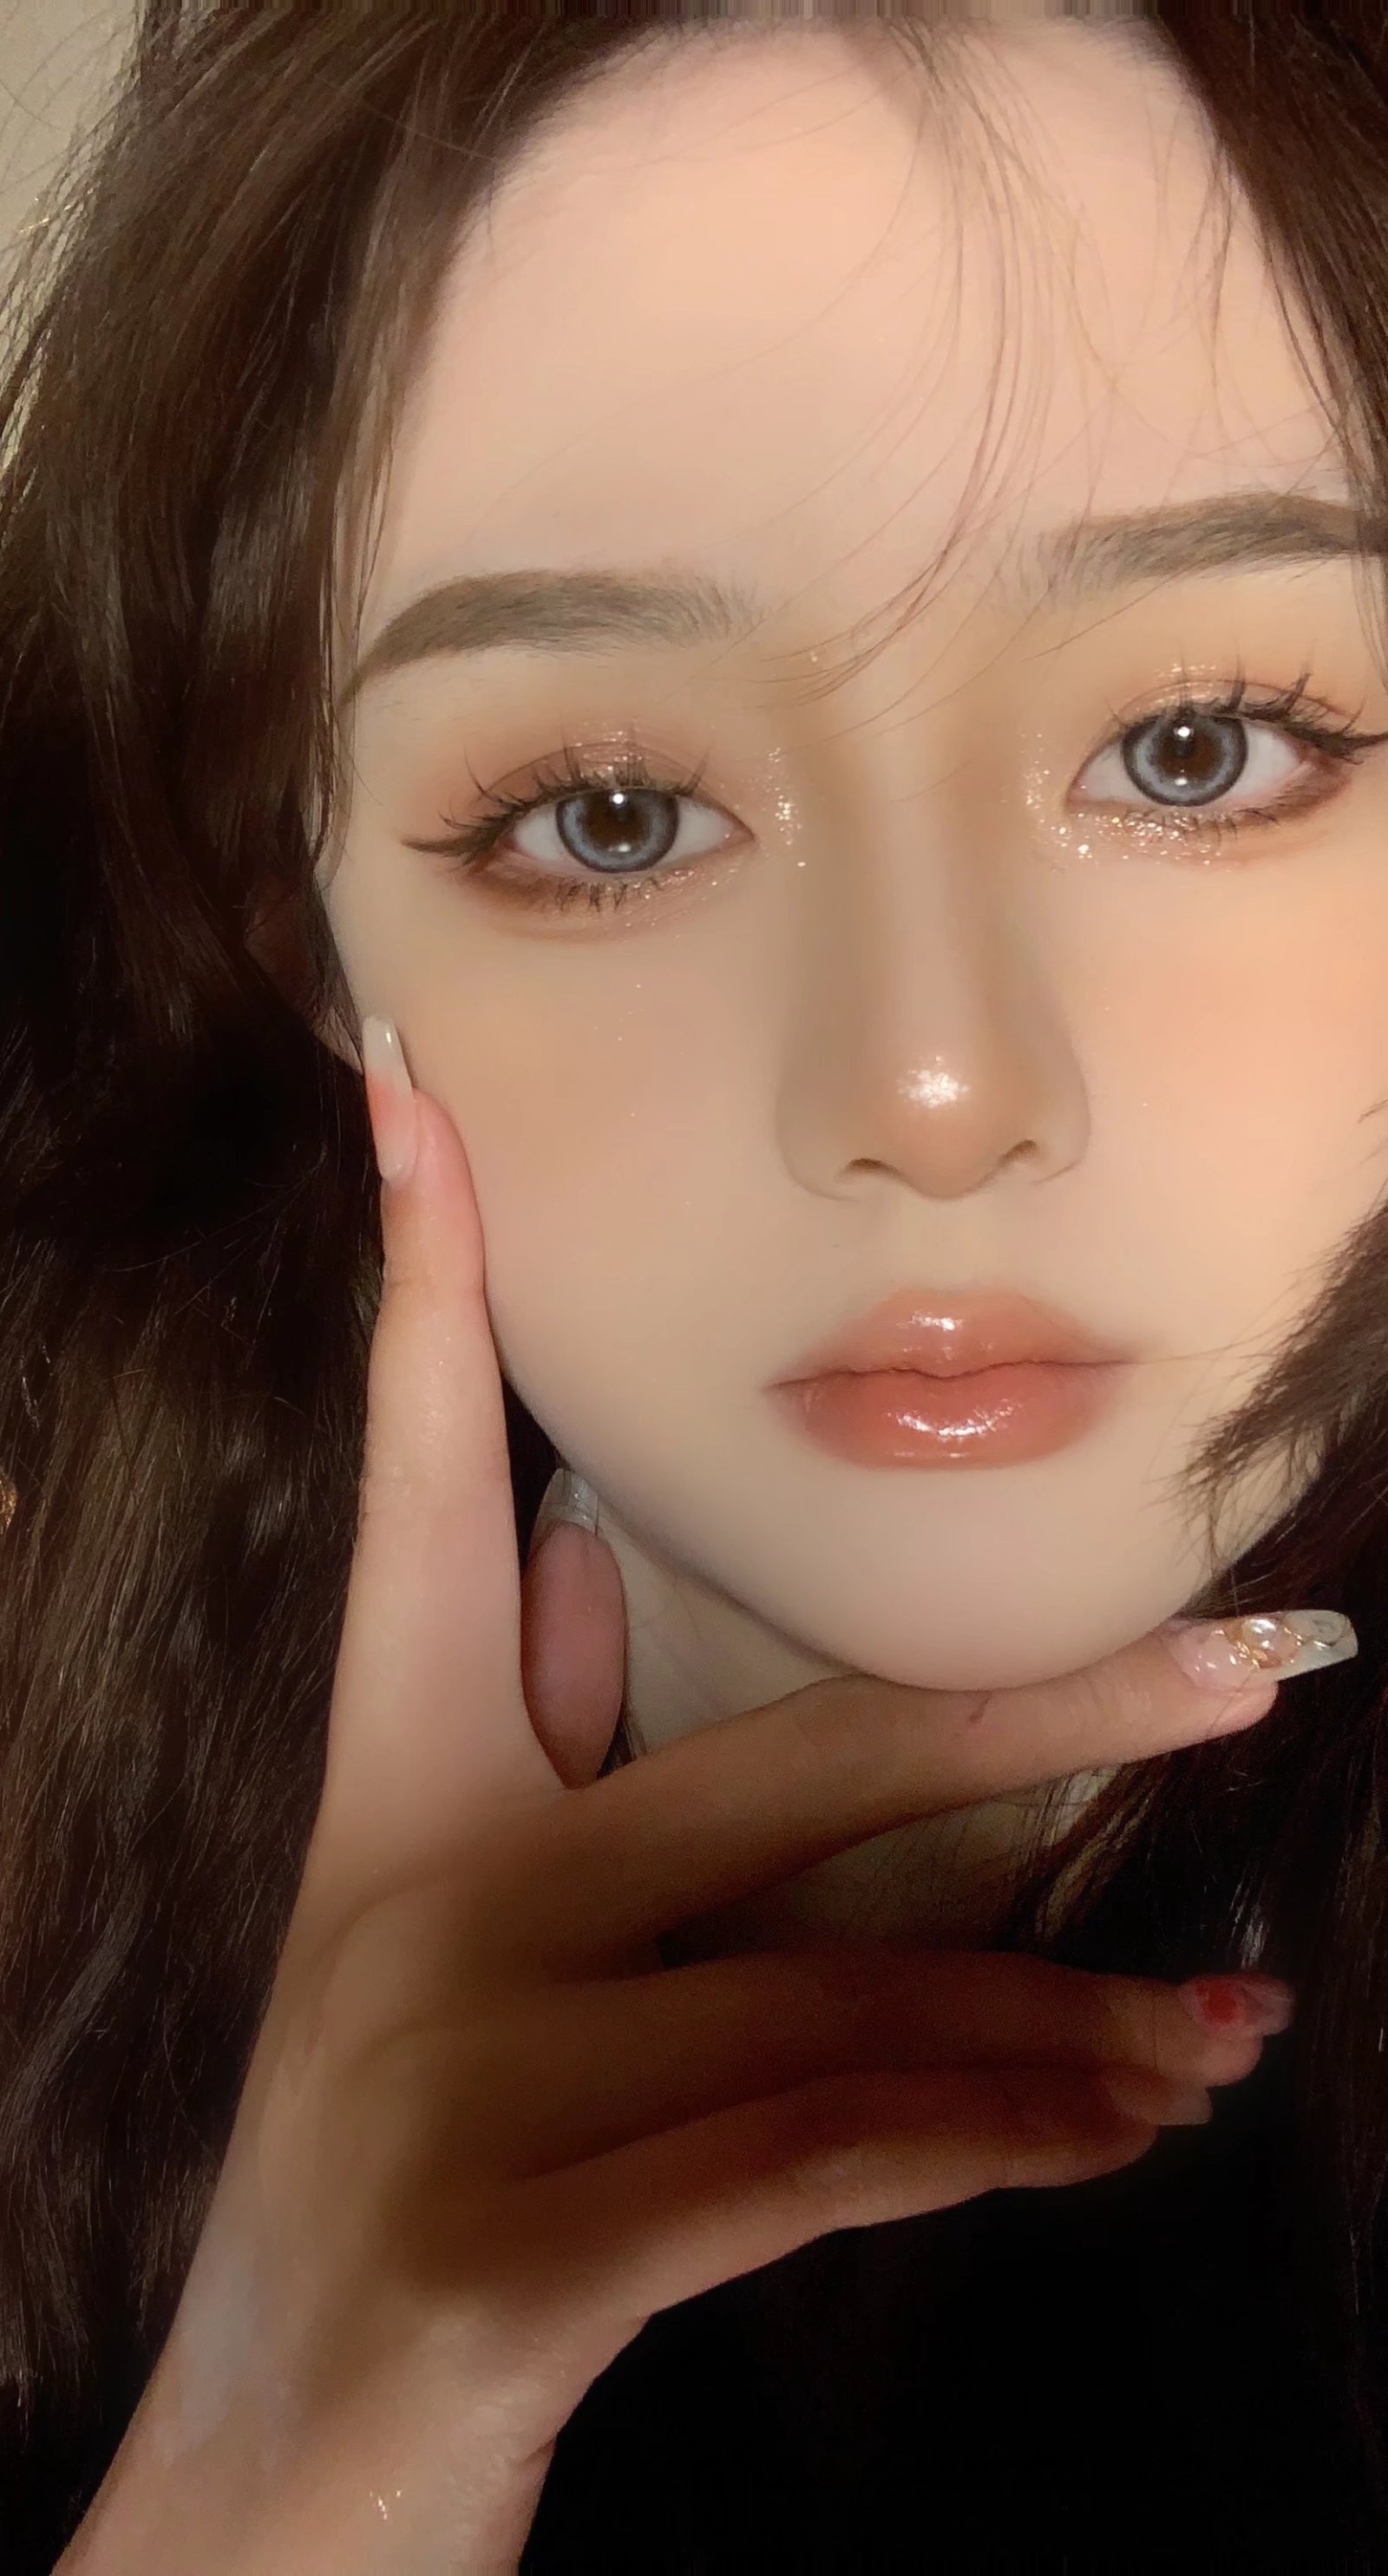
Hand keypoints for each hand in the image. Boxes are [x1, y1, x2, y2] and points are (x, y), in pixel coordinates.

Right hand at [60, 1068, 1288, 2575]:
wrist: (259, 2490)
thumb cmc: (386, 2184)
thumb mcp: (428, 1942)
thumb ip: (510, 1733)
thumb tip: (574, 1533)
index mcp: (394, 1801)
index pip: (415, 1496)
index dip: (419, 1294)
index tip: (417, 1097)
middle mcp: (422, 1913)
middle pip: (783, 1773)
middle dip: (1039, 1718)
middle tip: (1253, 1664)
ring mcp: (459, 2088)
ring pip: (844, 2009)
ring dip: (1066, 2024)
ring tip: (1221, 2032)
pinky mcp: (511, 2264)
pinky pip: (821, 2172)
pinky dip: (1000, 2146)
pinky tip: (1127, 2133)